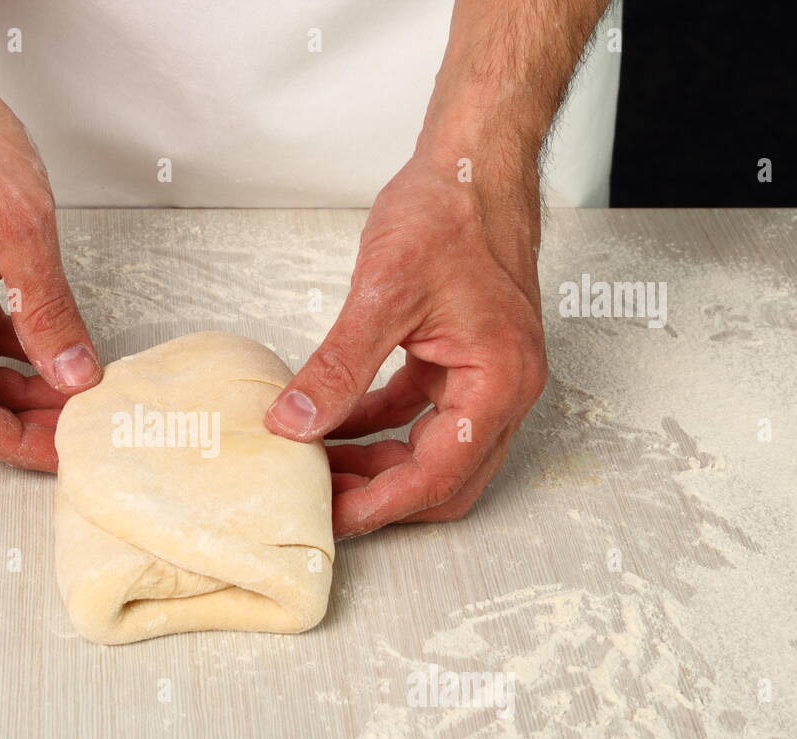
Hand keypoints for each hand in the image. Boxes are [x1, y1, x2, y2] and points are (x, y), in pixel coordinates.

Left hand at [264, 156, 546, 537]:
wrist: (472, 162)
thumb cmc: (449, 211)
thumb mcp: (382, 293)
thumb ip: (338, 366)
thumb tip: (294, 423)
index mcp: (499, 381)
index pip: (438, 474)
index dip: (380, 505)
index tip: (331, 518)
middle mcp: (502, 389)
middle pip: (442, 480)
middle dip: (379, 497)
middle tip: (319, 502)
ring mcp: (485, 377)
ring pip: (428, 452)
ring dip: (375, 466)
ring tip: (316, 467)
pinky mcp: (461, 361)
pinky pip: (415, 413)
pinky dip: (374, 426)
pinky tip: (329, 423)